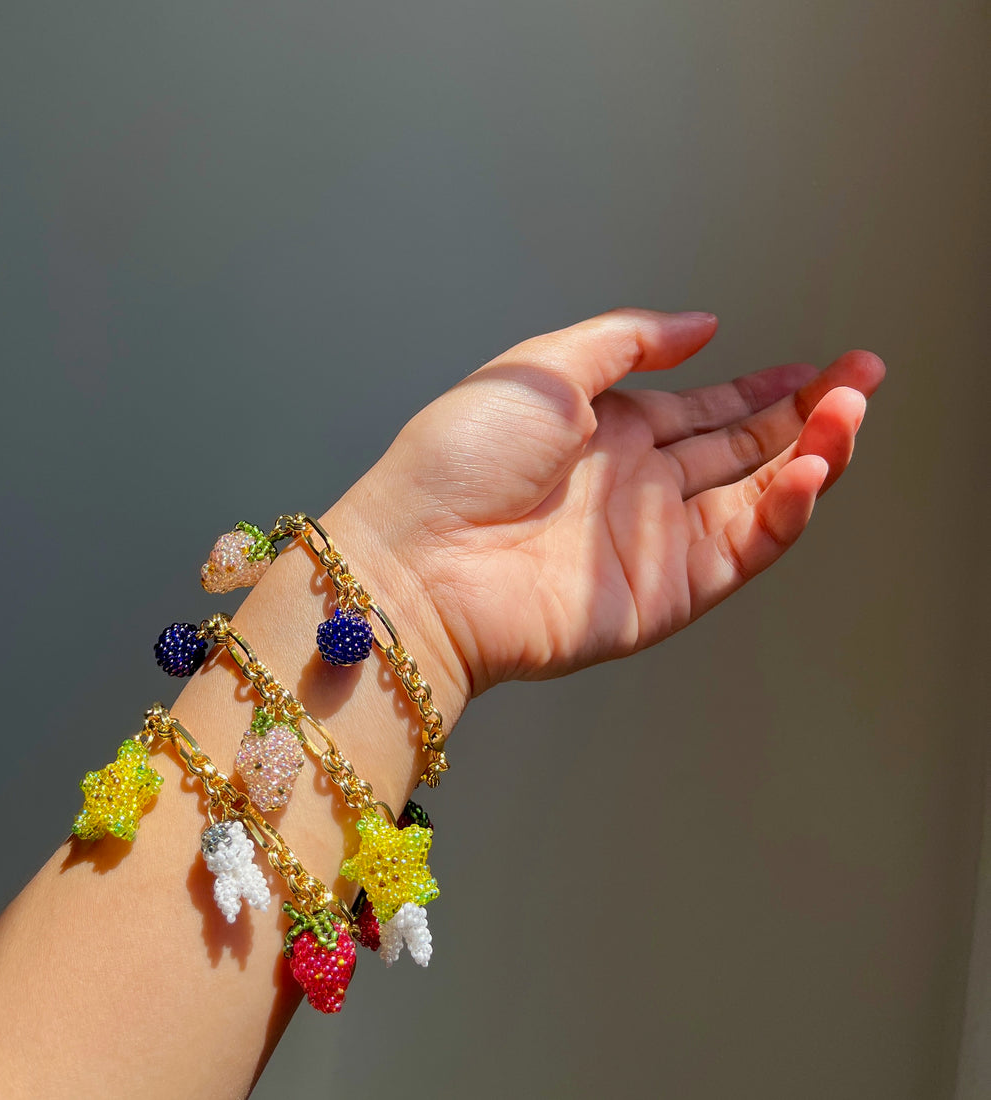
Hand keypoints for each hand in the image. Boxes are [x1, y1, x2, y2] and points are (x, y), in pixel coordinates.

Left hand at [355, 308, 883, 695]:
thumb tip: (700, 325)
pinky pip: (742, 549)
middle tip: (862, 380)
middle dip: (805, 414)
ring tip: (850, 412)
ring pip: (754, 497)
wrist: (422, 561)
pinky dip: (784, 511)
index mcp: (608, 432)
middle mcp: (636, 486)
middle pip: (741, 450)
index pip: (705, 409)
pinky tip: (811, 469)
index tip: (818, 368)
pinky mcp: (665, 593)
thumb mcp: (543, 370)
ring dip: (810, 454)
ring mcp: (653, 541)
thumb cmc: (460, 461)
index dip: (763, 390)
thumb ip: (627, 342)